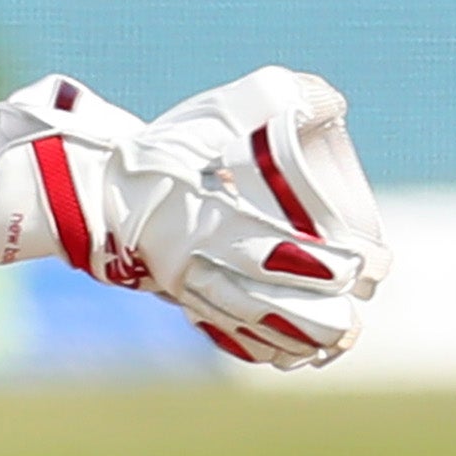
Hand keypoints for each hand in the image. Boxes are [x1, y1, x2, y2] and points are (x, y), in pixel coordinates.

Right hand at [0, 69, 389, 368]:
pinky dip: (259, 346)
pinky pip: (223, 330)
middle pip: (265, 304)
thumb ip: (281, 99)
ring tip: (337, 343)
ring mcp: (186, 284)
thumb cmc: (167, 143)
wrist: (92, 185)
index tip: (362, 267)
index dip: (322, 266)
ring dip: (294, 338)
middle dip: (314, 318)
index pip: (274, 252)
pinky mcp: (180, 294)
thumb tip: (330, 104)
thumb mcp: (223, 108)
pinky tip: (292, 356)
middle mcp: (196, 260)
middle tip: (355, 320)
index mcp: (207, 217)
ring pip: (247, 324)